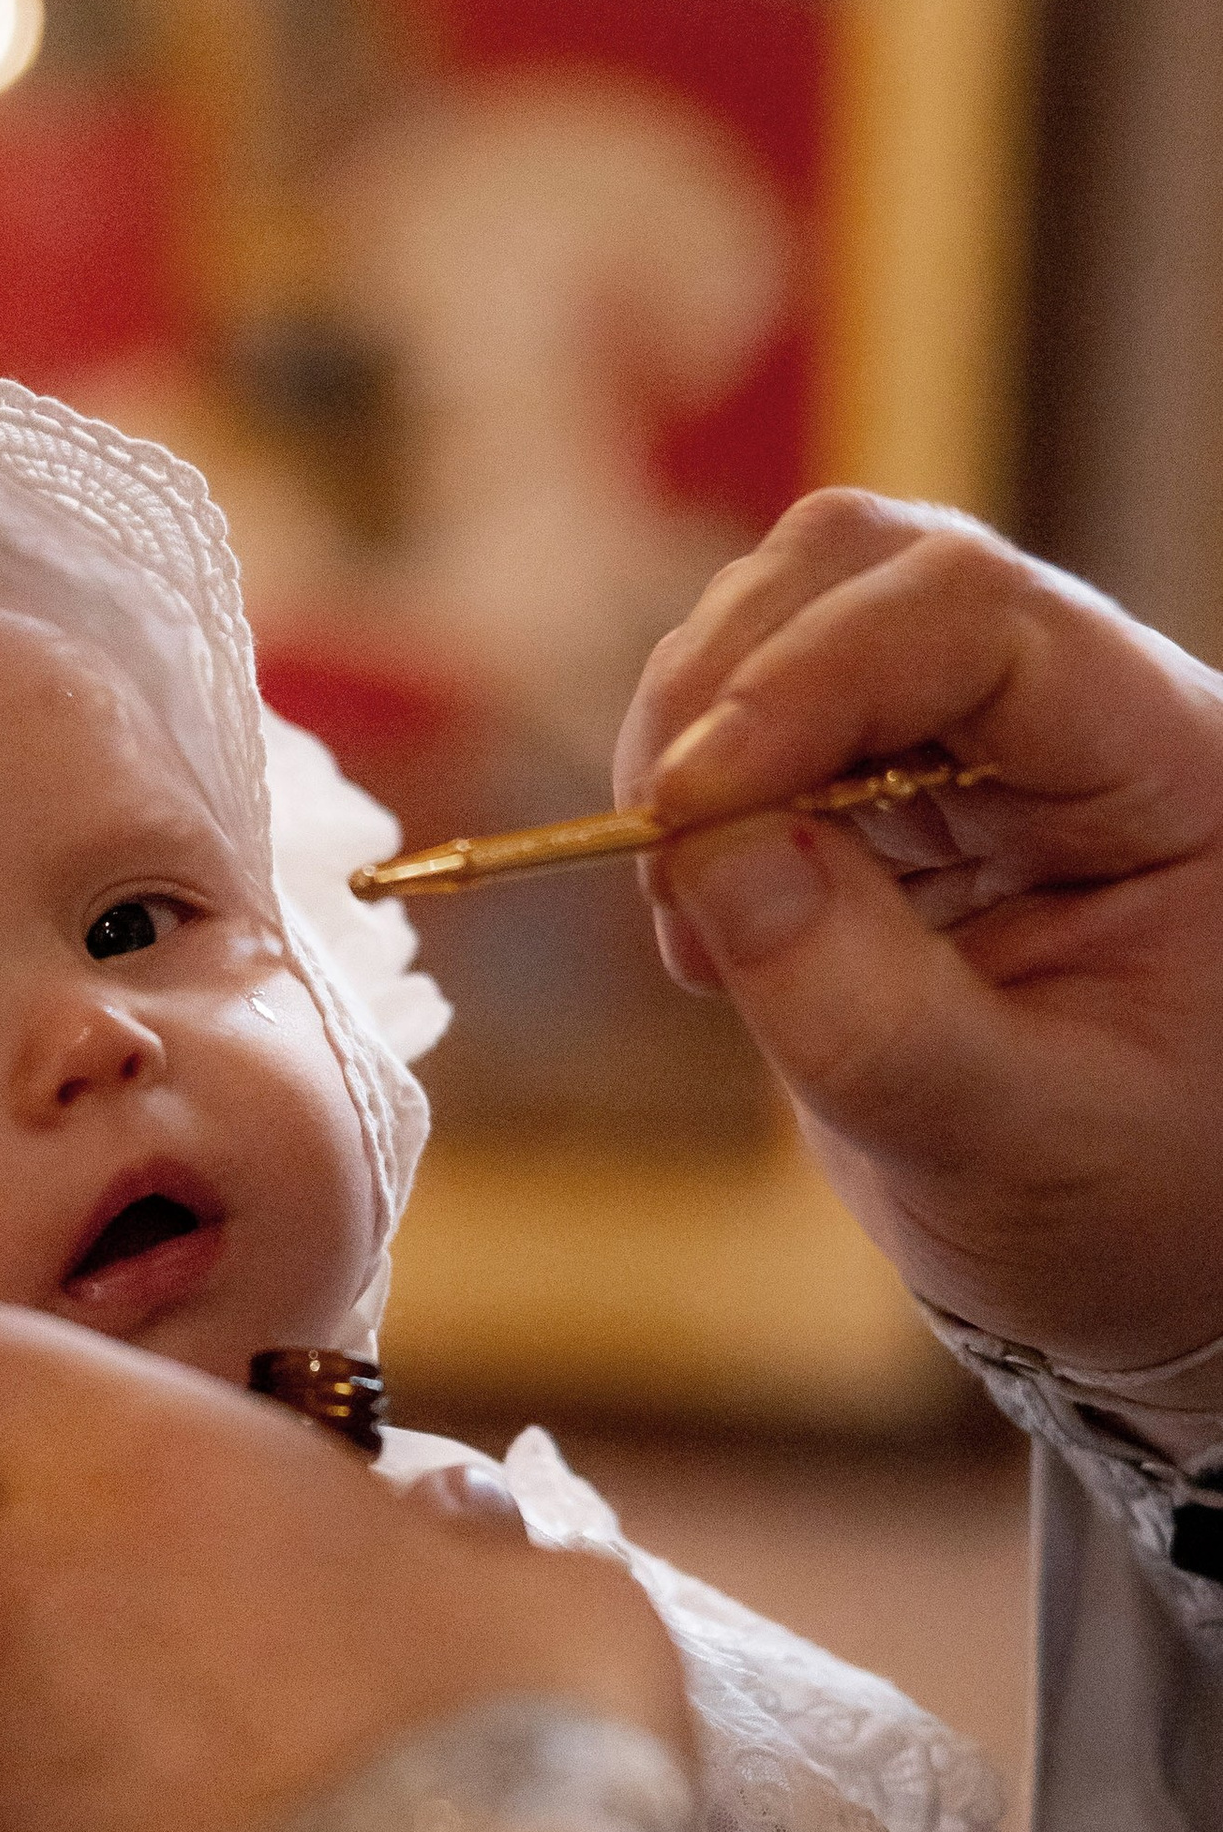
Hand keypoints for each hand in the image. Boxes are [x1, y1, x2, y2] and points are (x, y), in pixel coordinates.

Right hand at [616, 490, 1222, 1370]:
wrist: (1137, 1265)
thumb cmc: (1131, 1212)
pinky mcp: (896, 780)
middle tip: (661, 853)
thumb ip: (872, 1014)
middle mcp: (1082, 710)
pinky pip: (755, 714)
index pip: (977, 619)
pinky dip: (688, 799)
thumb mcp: (1014, 1144)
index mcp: (1172, 767)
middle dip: (728, 687)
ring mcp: (983, 735)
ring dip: (691, 741)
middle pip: (867, 566)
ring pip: (789, 614)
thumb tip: (710, 848)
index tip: (688, 810)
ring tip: (695, 924)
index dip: (811, 680)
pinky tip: (710, 924)